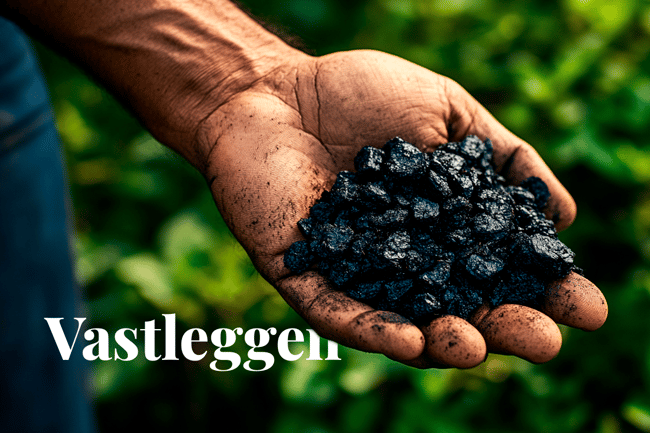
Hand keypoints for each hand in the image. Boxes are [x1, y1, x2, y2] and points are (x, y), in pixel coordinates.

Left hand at [199, 49, 606, 367]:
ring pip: (404, 322)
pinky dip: (374, 329)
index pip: (498, 267)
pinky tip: (411, 340)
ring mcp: (354, 273)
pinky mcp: (305, 275)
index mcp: (439, 227)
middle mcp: (403, 260)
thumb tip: (561, 215)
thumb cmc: (358, 96)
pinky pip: (338, 312)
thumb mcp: (447, 111)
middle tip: (544, 342)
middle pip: (459, 306)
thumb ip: (500, 158)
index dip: (542, 289)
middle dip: (502, 326)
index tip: (586, 306)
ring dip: (442, 342)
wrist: (274, 89)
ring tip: (475, 346)